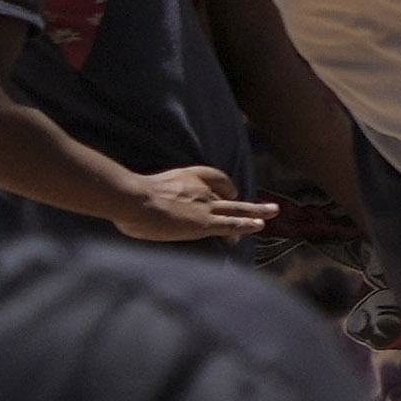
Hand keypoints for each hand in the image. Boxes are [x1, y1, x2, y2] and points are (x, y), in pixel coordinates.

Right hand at [104, 161, 273, 244]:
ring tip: (273, 212)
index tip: (231, 194)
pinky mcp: (204, 223)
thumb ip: (151, 196)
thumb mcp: (141, 190)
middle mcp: (200, 188)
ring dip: (257, 211)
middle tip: (266, 205)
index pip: (214, 177)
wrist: (134, 199)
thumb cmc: (127, 197)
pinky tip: (259, 225)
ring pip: (236, 209)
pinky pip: (231, 223)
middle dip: (247, 200)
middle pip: (229, 193)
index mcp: (186, 175)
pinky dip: (246, 224)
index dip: (225, 187)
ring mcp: (204, 205)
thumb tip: (137, 206)